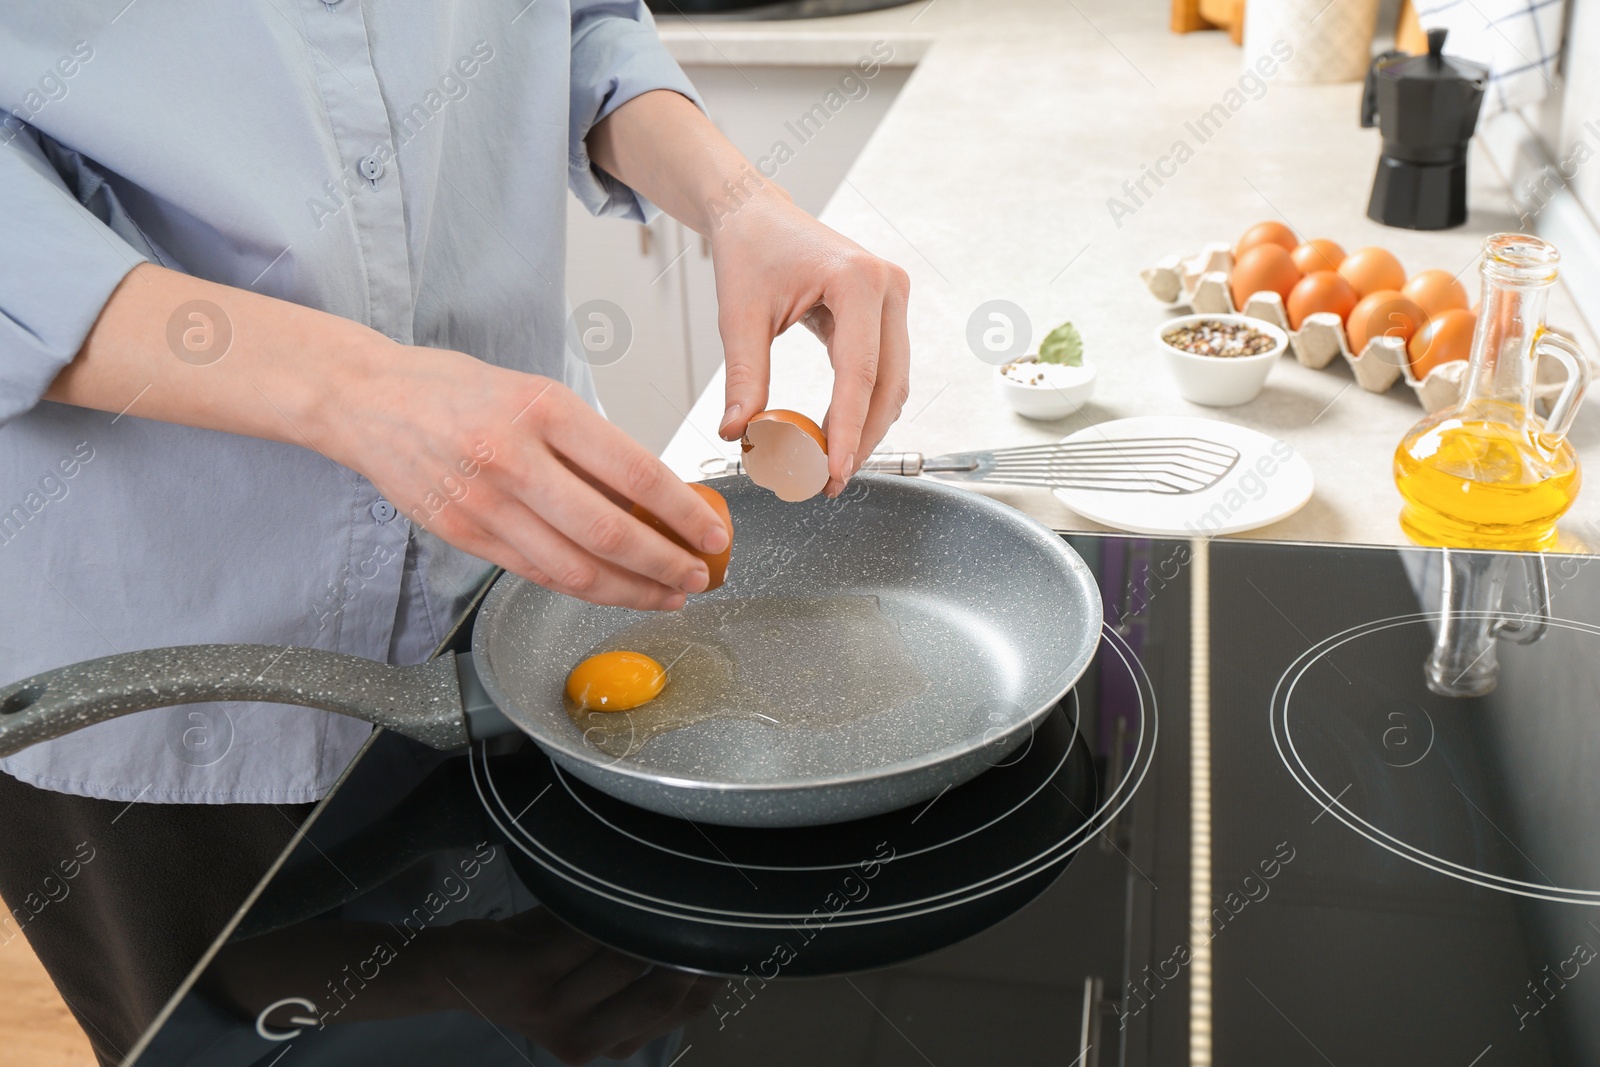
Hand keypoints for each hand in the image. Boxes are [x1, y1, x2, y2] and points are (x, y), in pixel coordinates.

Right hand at [322, 343, 728, 610]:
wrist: (365, 400)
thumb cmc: (454, 389)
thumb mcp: (535, 392)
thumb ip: (590, 445)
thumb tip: (655, 495)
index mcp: (543, 409)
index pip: (634, 473)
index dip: (683, 513)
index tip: (713, 533)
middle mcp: (513, 458)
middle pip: (609, 532)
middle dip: (666, 564)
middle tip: (699, 576)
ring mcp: (484, 503)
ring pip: (574, 568)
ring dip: (631, 590)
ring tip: (666, 594)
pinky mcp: (464, 536)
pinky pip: (537, 574)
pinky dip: (583, 589)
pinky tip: (614, 591)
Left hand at [437, 910, 720, 1063]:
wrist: (456, 975)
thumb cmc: (535, 968)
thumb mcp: (591, 988)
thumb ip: (641, 974)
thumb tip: (703, 932)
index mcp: (609, 1043)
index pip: (682, 1011)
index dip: (712, 971)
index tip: (727, 931)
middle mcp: (585, 1037)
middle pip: (663, 993)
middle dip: (688, 946)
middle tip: (705, 904)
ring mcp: (553, 1008)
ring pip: (626, 958)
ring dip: (646, 916)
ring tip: (664, 883)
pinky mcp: (525, 972)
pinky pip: (582, 932)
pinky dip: (603, 904)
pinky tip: (617, 880)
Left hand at [710, 189, 910, 496]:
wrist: (756, 214)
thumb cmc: (749, 251)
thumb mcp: (739, 316)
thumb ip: (743, 377)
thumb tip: (739, 434)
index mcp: (856, 281)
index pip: (859, 374)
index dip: (850, 432)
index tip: (835, 473)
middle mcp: (887, 286)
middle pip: (887, 384)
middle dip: (862, 438)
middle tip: (830, 480)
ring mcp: (893, 296)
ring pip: (893, 382)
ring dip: (867, 426)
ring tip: (831, 462)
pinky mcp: (887, 309)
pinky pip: (885, 369)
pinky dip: (865, 404)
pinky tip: (838, 431)